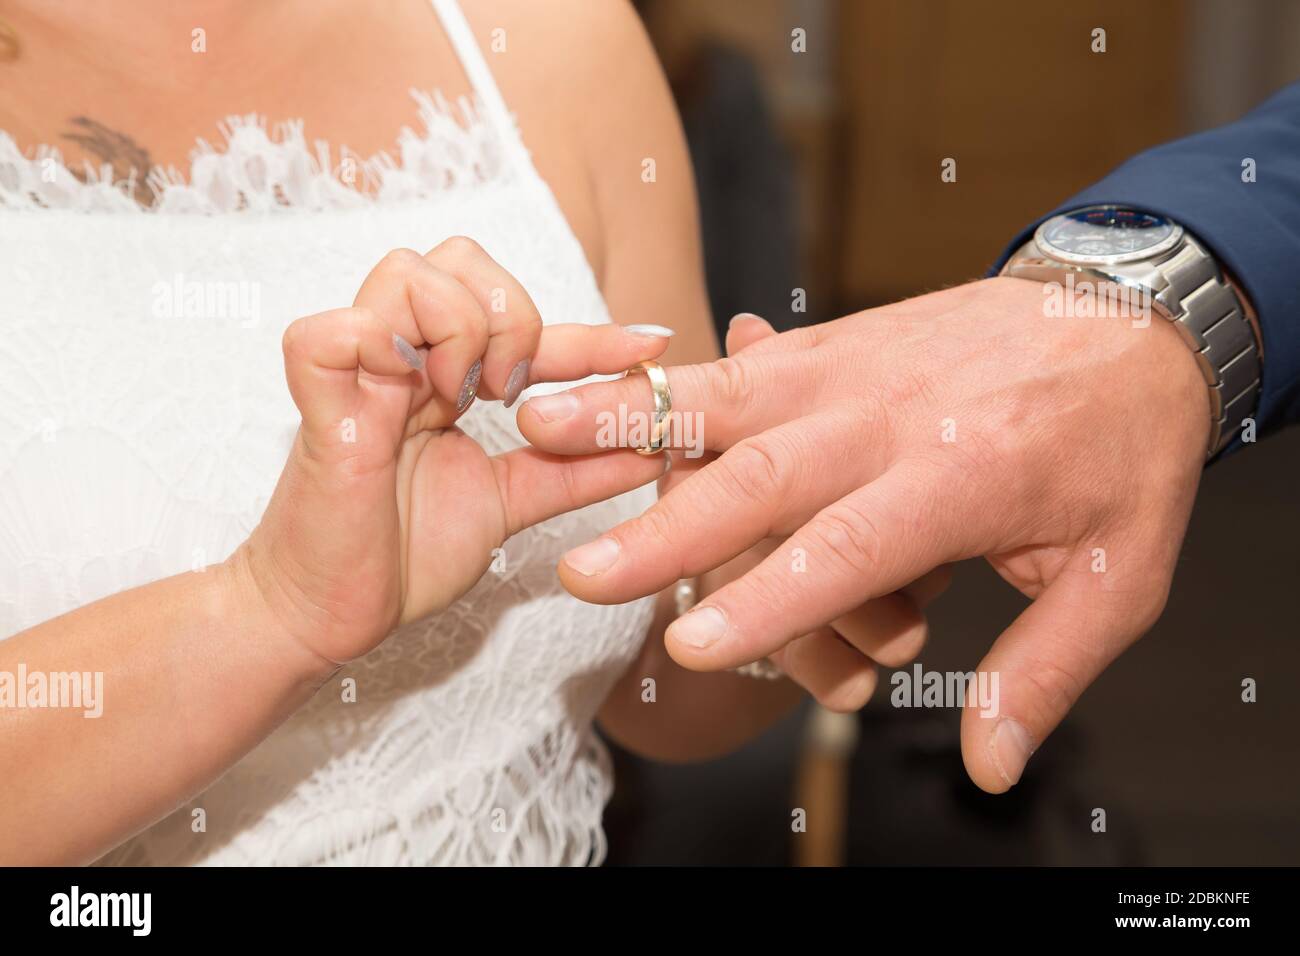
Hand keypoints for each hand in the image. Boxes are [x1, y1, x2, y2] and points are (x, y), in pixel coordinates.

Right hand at [231, 238, 670, 667]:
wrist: (332, 616)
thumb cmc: (404, 554)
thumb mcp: (510, 503)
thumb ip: (573, 471)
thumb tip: (652, 447)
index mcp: (438, 374)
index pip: (519, 320)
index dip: (591, 332)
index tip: (651, 346)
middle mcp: (397, 358)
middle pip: (458, 257)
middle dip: (512, 314)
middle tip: (515, 391)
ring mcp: (354, 373)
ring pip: (406, 272)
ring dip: (459, 329)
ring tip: (464, 400)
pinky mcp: (315, 405)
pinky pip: (330, 331)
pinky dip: (379, 347)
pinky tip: (412, 400)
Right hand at [518, 276, 1209, 790]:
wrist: (1129, 313)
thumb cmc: (1121, 448)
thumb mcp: (1119, 571)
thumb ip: (1046, 668)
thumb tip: (986, 764)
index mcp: (966, 475)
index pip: (849, 545)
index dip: (767, 598)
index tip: (689, 640)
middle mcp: (891, 416)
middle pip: (763, 475)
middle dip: (666, 528)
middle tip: (582, 572)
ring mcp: (851, 370)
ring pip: (725, 399)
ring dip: (629, 419)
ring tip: (537, 430)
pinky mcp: (829, 346)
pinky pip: (733, 364)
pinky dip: (660, 376)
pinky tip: (595, 379)